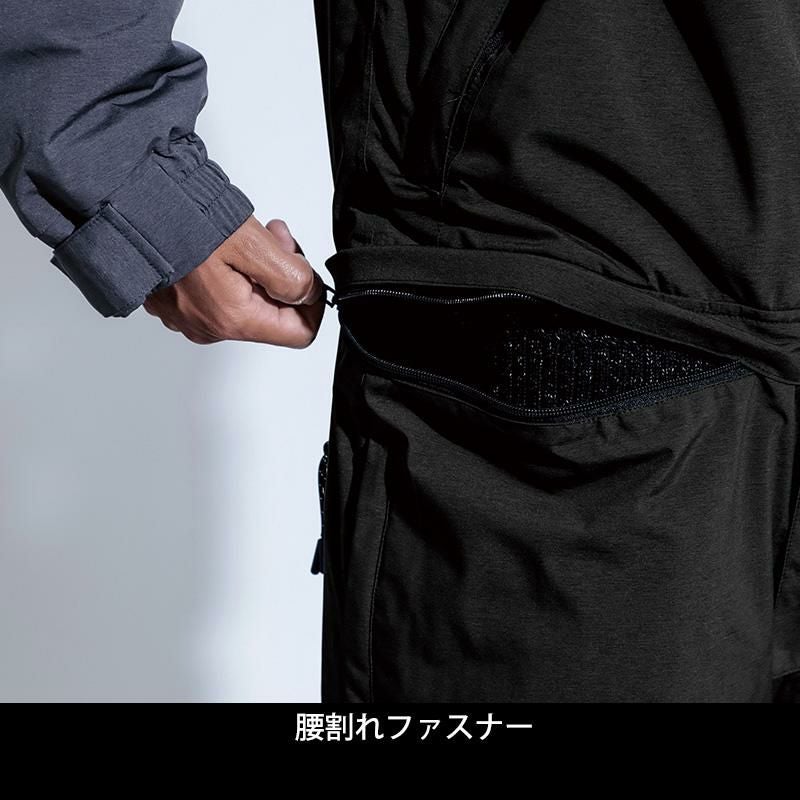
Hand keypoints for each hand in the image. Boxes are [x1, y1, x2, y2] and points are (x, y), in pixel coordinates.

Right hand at [143, 216, 325, 346]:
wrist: (121, 205)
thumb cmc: (178, 221)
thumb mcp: (252, 243)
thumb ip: (290, 276)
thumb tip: (309, 294)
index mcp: (234, 318)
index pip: (301, 333)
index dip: (312, 301)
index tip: (301, 267)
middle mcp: (212, 327)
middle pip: (275, 316)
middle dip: (284, 277)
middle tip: (275, 238)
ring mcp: (192, 318)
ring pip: (250, 304)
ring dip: (259, 271)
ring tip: (247, 236)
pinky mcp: (179, 305)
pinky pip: (222, 296)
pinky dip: (233, 272)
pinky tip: (223, 246)